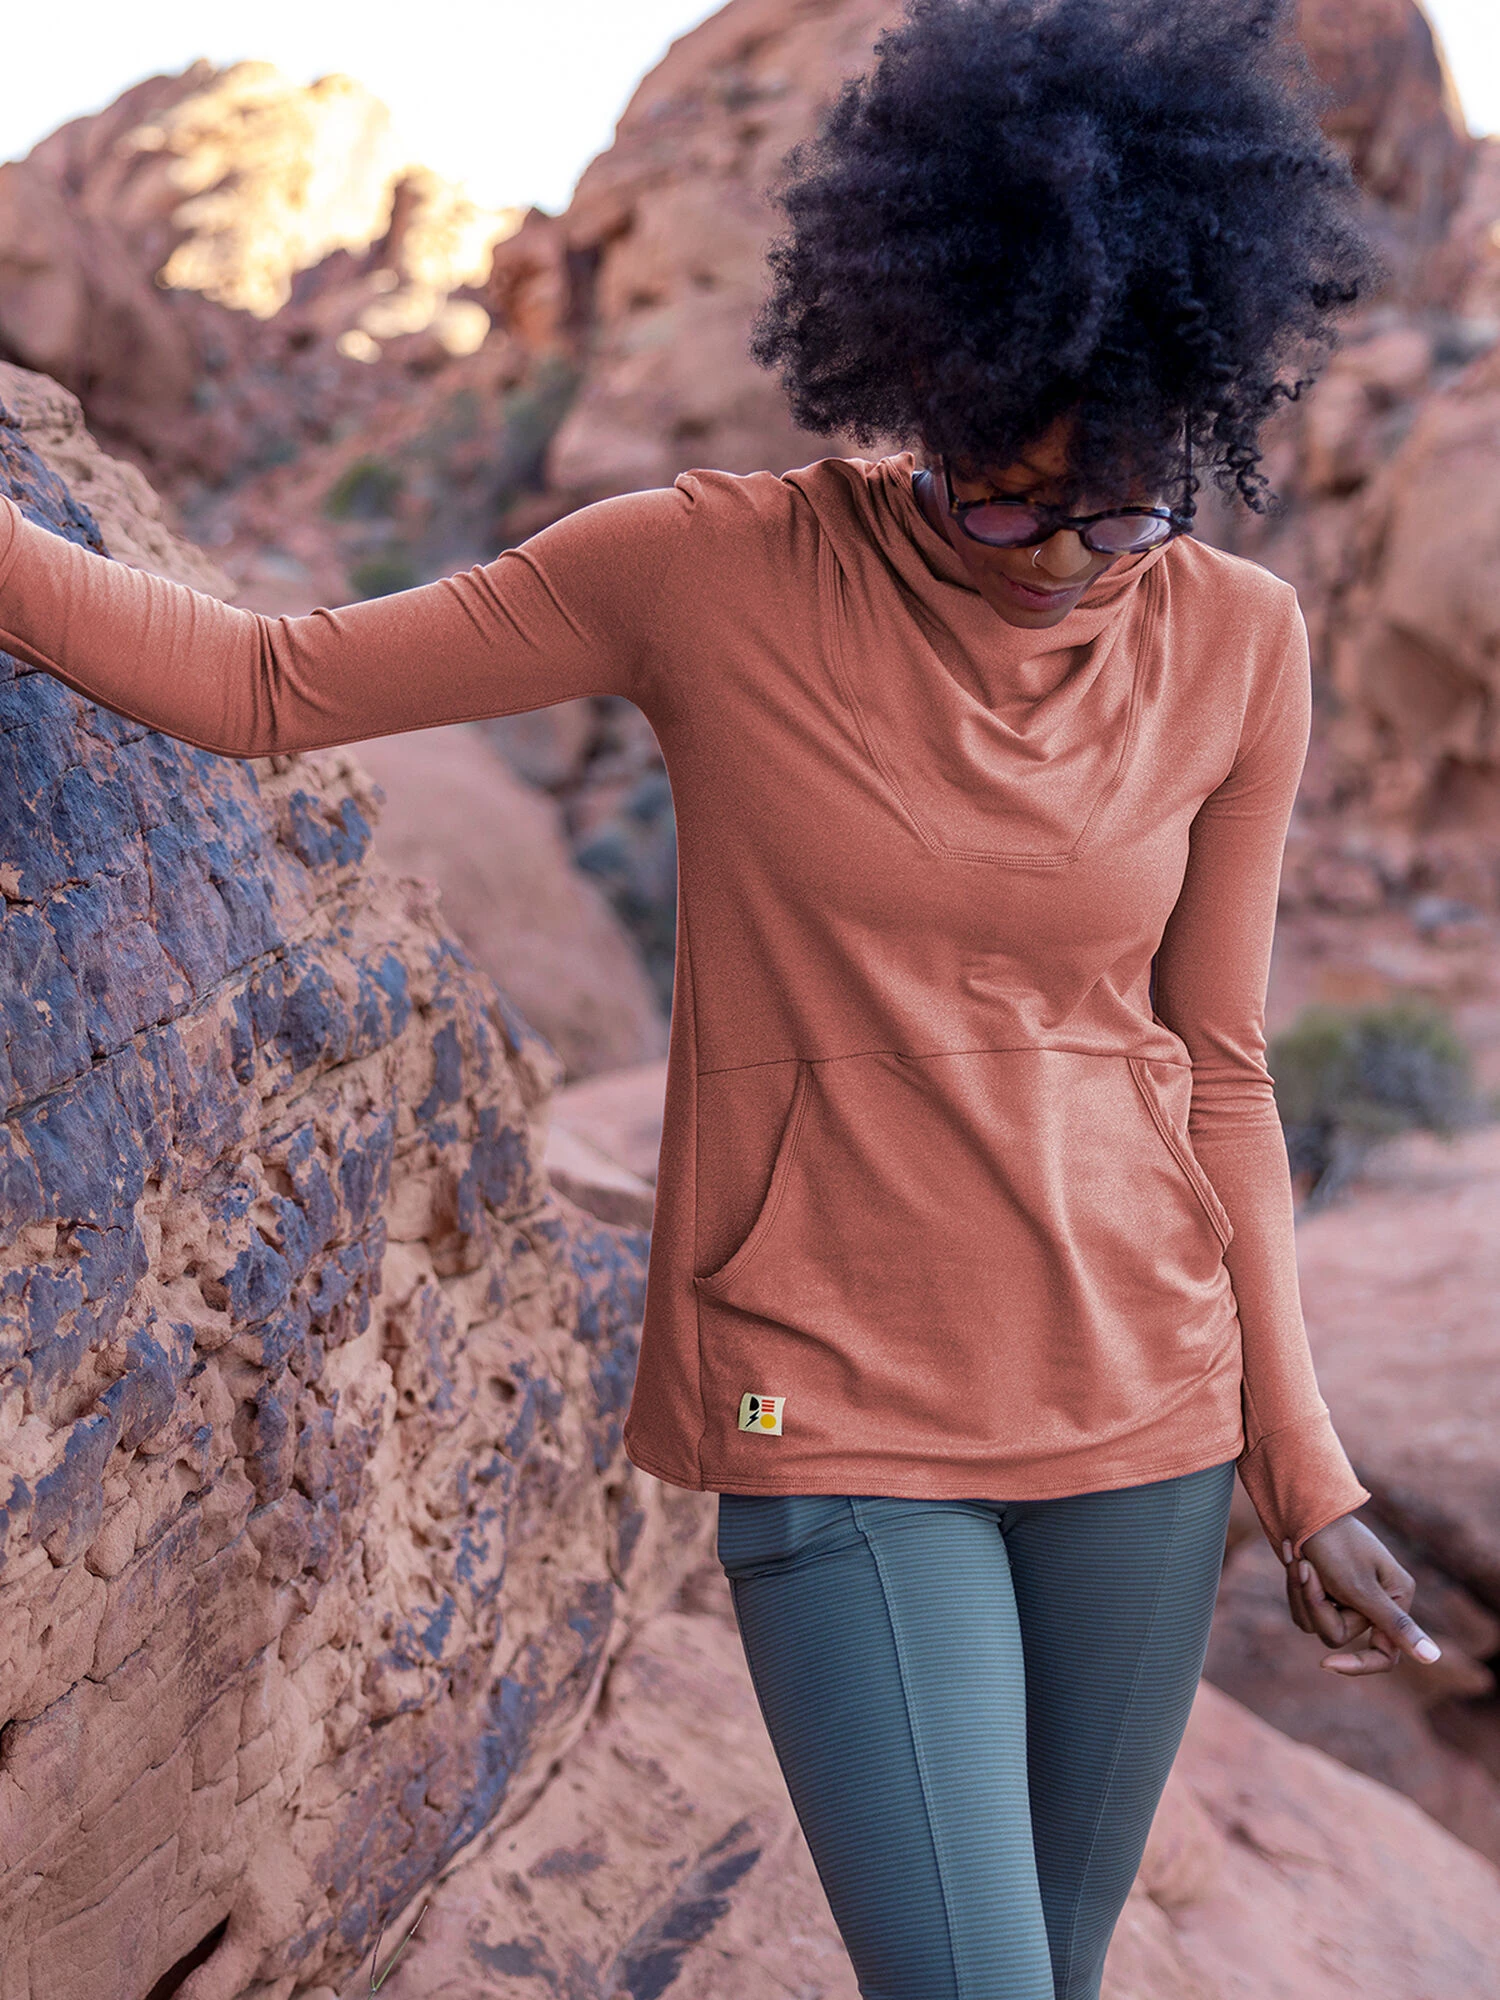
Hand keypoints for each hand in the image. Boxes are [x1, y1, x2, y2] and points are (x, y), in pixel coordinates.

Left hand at [1281, 1514, 1441, 1674]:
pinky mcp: (1324, 1591)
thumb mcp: (1362, 1588)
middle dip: (1315, 1604)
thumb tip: (1433, 1657)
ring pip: (1314, 1624)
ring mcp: (1346, 1597)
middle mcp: (1374, 1602)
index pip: (1385, 1655)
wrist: (1303, 1505)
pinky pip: (1303, 1609)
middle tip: (1307, 1568)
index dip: (1358, 1665)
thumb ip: (1394, 1625)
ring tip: (1300, 1559)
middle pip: (1336, 1636)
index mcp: (1396, 1599)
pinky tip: (1295, 1557)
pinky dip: (1294, 1586)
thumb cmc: (1336, 1543)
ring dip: (1300, 1592)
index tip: (1326, 1665)